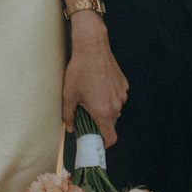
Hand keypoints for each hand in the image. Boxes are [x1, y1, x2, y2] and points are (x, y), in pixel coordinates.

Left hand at [62, 12, 127, 143]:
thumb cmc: (79, 71)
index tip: (98, 141)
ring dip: (105, 108)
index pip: (111, 137)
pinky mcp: (123, 84)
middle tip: (88, 115)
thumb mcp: (69, 94)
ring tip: (92, 95)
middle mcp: (116, 105)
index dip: (105, 143)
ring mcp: (121, 94)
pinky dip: (110, 96)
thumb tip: (69, 127)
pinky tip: (99, 85)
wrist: (92, 48)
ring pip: (115, 109)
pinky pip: (118, 96)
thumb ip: (68, 115)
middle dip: (101, 123)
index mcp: (103, 111)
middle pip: (111, 123)